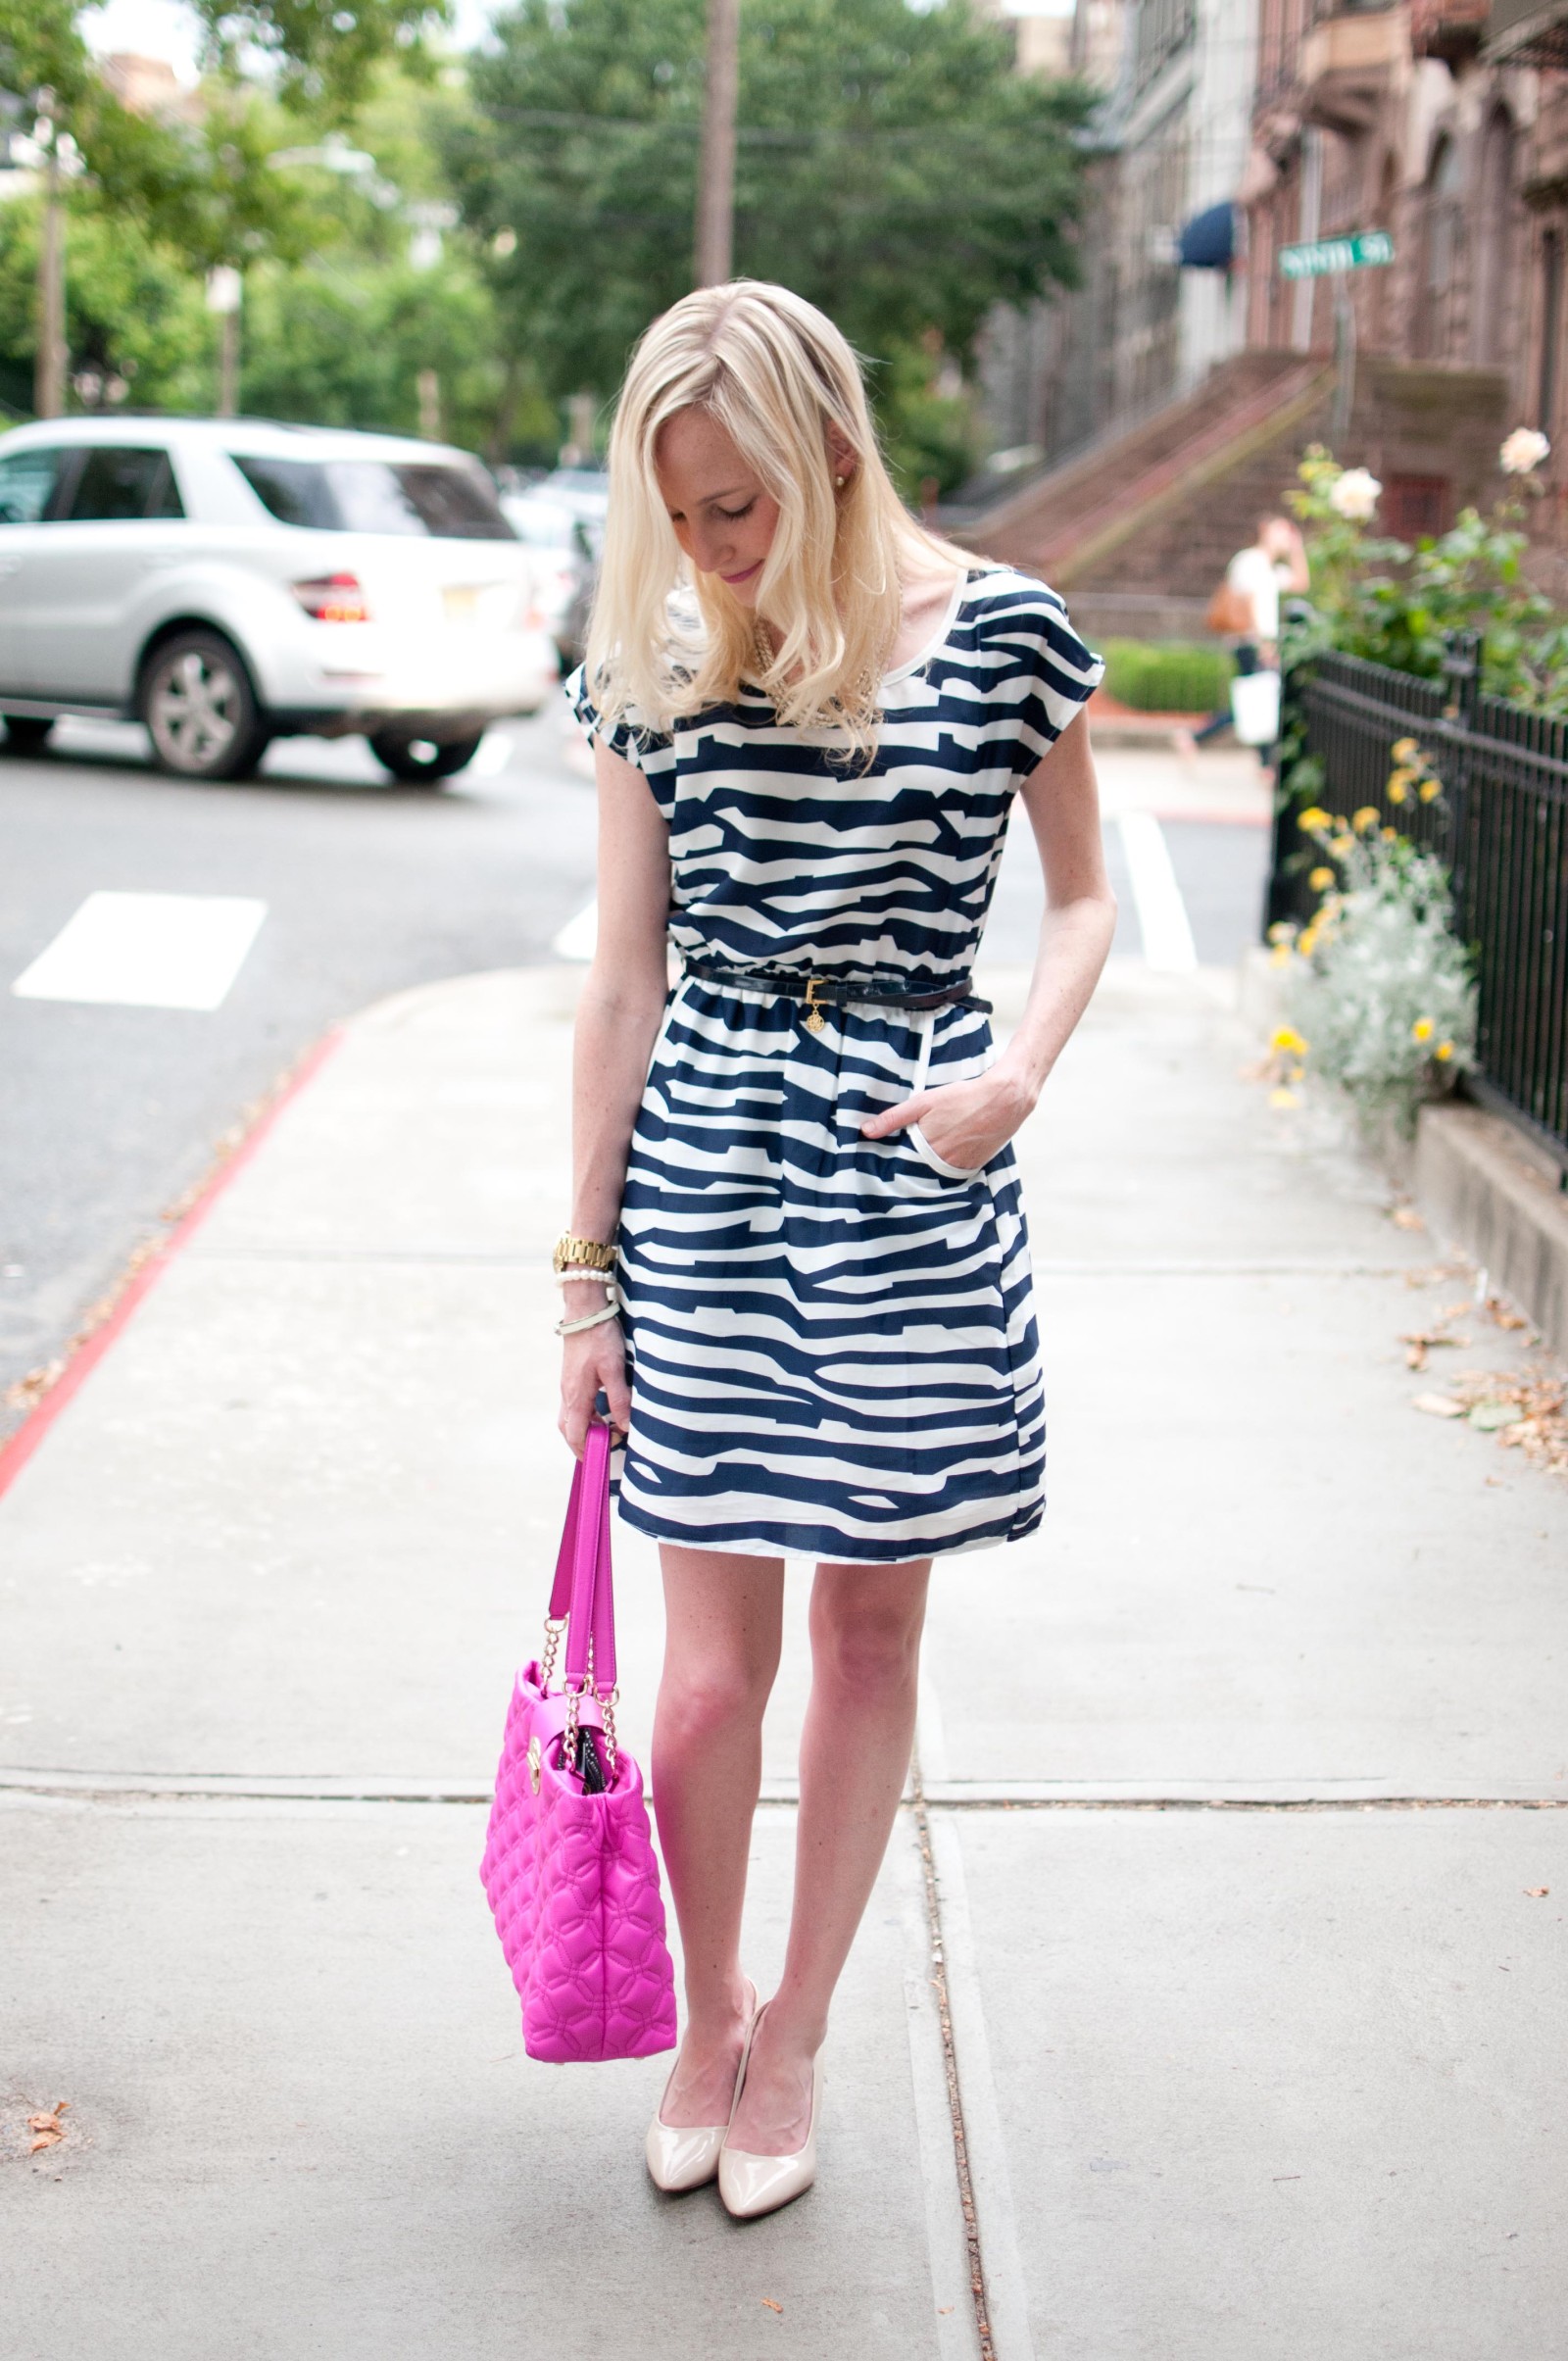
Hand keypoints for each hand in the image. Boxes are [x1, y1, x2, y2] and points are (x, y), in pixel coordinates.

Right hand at [558, 1320, 630, 1455]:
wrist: (584, 1311)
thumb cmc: (599, 1337)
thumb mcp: (614, 1369)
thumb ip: (619, 1399)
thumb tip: (624, 1427)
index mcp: (577, 1396)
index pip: (575, 1435)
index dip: (586, 1451)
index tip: (602, 1459)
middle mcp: (567, 1394)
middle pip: (568, 1430)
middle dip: (583, 1444)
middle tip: (604, 1450)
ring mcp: (567, 1385)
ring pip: (570, 1417)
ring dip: (584, 1429)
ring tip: (607, 1433)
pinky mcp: (572, 1377)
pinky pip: (573, 1405)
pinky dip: (585, 1416)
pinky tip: (601, 1412)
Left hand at [860, 1069, 1032, 1170]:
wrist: (1005, 1100)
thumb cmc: (963, 1098)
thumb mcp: (923, 1102)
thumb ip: (893, 1118)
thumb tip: (865, 1131)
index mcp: (927, 1149)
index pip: (901, 1166)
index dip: (893, 1163)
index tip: (883, 1163)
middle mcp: (943, 1164)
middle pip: (918, 1172)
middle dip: (910, 1166)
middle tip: (904, 1158)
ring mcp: (960, 1168)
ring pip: (936, 1173)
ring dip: (928, 1167)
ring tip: (928, 1152)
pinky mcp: (974, 1167)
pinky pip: (953, 1172)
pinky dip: (947, 1166)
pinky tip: (946, 1152)